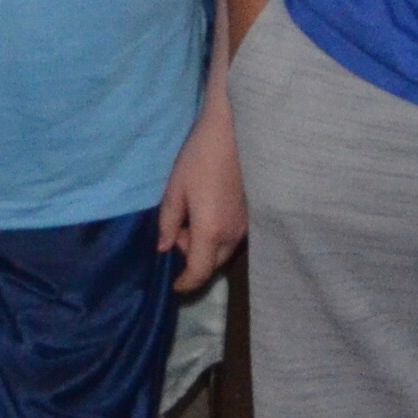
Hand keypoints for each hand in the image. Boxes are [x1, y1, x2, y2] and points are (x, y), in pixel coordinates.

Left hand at [158, 87, 246, 290]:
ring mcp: (246, 225)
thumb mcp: (175, 189)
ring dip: (205, 246)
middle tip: (179, 229)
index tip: (175, 286)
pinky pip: (233, 238)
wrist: (234, 131)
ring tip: (192, 215)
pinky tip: (209, 210)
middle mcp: (232, 235)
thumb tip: (164, 247)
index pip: (198, 272)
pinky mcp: (253, 215)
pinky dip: (218, 236)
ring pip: (224, 252)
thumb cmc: (200, 157)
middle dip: (192, 258)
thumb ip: (168, 222)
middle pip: (212, 265)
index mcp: (210, 231)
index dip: (185, 283)